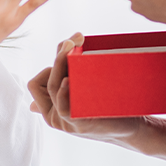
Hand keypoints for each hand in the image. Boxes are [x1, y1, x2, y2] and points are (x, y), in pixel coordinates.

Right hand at [28, 33, 142, 142]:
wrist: (131, 128)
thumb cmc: (108, 109)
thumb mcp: (81, 94)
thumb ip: (65, 86)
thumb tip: (35, 101)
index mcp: (51, 110)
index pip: (36, 83)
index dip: (51, 64)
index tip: (70, 49)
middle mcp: (54, 117)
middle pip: (46, 81)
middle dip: (60, 55)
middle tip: (77, 37)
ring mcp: (66, 122)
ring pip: (54, 87)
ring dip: (62, 62)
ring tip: (74, 45)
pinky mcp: (80, 123)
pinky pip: (64, 106)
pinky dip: (65, 90)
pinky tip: (70, 78)